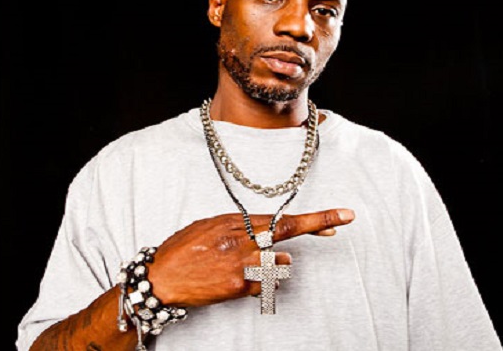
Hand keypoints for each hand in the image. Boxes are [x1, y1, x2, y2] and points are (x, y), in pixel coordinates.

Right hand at [148, 208, 354, 306]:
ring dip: (275, 265)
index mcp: (233, 222)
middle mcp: (241, 240)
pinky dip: (260, 283)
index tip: (340, 215)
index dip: (313, 218)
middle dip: (318, 224)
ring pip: (281, 263)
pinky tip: (237, 280)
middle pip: (288, 232)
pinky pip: (265, 285)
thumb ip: (239, 226)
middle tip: (342, 219)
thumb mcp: (209, 226)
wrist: (160, 279)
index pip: (281, 218)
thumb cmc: (183, 249)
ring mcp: (241, 264)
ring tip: (247, 265)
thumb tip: (268, 232)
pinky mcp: (238, 287)